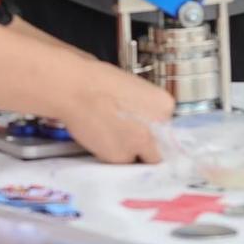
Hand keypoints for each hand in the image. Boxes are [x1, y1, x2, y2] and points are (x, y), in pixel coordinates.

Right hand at [58, 64, 174, 163]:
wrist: (77, 89)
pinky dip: (114, 155)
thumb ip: (146, 108)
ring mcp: (141, 144)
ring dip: (131, 152)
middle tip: (130, 136)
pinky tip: (103, 139)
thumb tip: (144, 119)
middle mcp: (159, 127)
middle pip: (161, 147)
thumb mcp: (134, 88)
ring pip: (142, 158)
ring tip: (113, 136)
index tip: (143, 127)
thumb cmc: (99, 81)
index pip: (167, 126)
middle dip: (148, 145)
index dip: (153, 128)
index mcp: (164, 106)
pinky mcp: (122, 157)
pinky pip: (122, 162)